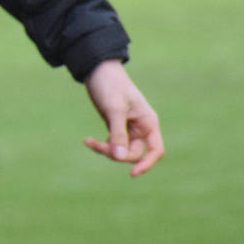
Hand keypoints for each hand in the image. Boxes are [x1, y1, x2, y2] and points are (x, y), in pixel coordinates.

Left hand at [83, 59, 163, 175]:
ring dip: (106, 150)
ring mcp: (129, 128)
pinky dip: (102, 145)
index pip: (155, 150)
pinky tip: (87, 140)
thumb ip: (118, 133)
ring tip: (88, 141)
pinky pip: (113, 144)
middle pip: (135, 153)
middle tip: (96, 145)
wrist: (97, 69)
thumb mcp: (114, 109)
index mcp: (148, 122)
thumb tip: (119, 157)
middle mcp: (141, 127)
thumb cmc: (110, 85)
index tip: (132, 174)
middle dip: (116, 153)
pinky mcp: (116, 127)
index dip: (147, 164)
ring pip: (121, 150)